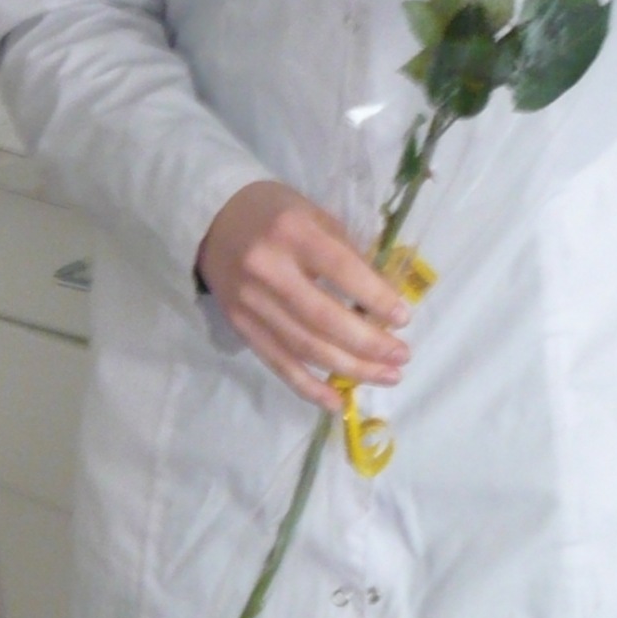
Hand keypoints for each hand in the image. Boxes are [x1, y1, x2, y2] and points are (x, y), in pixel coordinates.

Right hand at [196, 180, 410, 411]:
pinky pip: (278, 364)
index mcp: (292, 232)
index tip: (403, 318)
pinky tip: (338, 403)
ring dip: (350, 369)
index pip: (340, 270)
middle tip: (401, 356)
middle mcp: (267, 269)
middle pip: (323, 318)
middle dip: (369, 343)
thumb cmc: (276, 214)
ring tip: (387, 376)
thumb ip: (347, 253)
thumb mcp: (315, 215)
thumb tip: (383, 300)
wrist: (214, 220)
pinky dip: (309, 387)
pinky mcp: (240, 326)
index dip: (375, 297)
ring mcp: (250, 303)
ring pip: (305, 347)